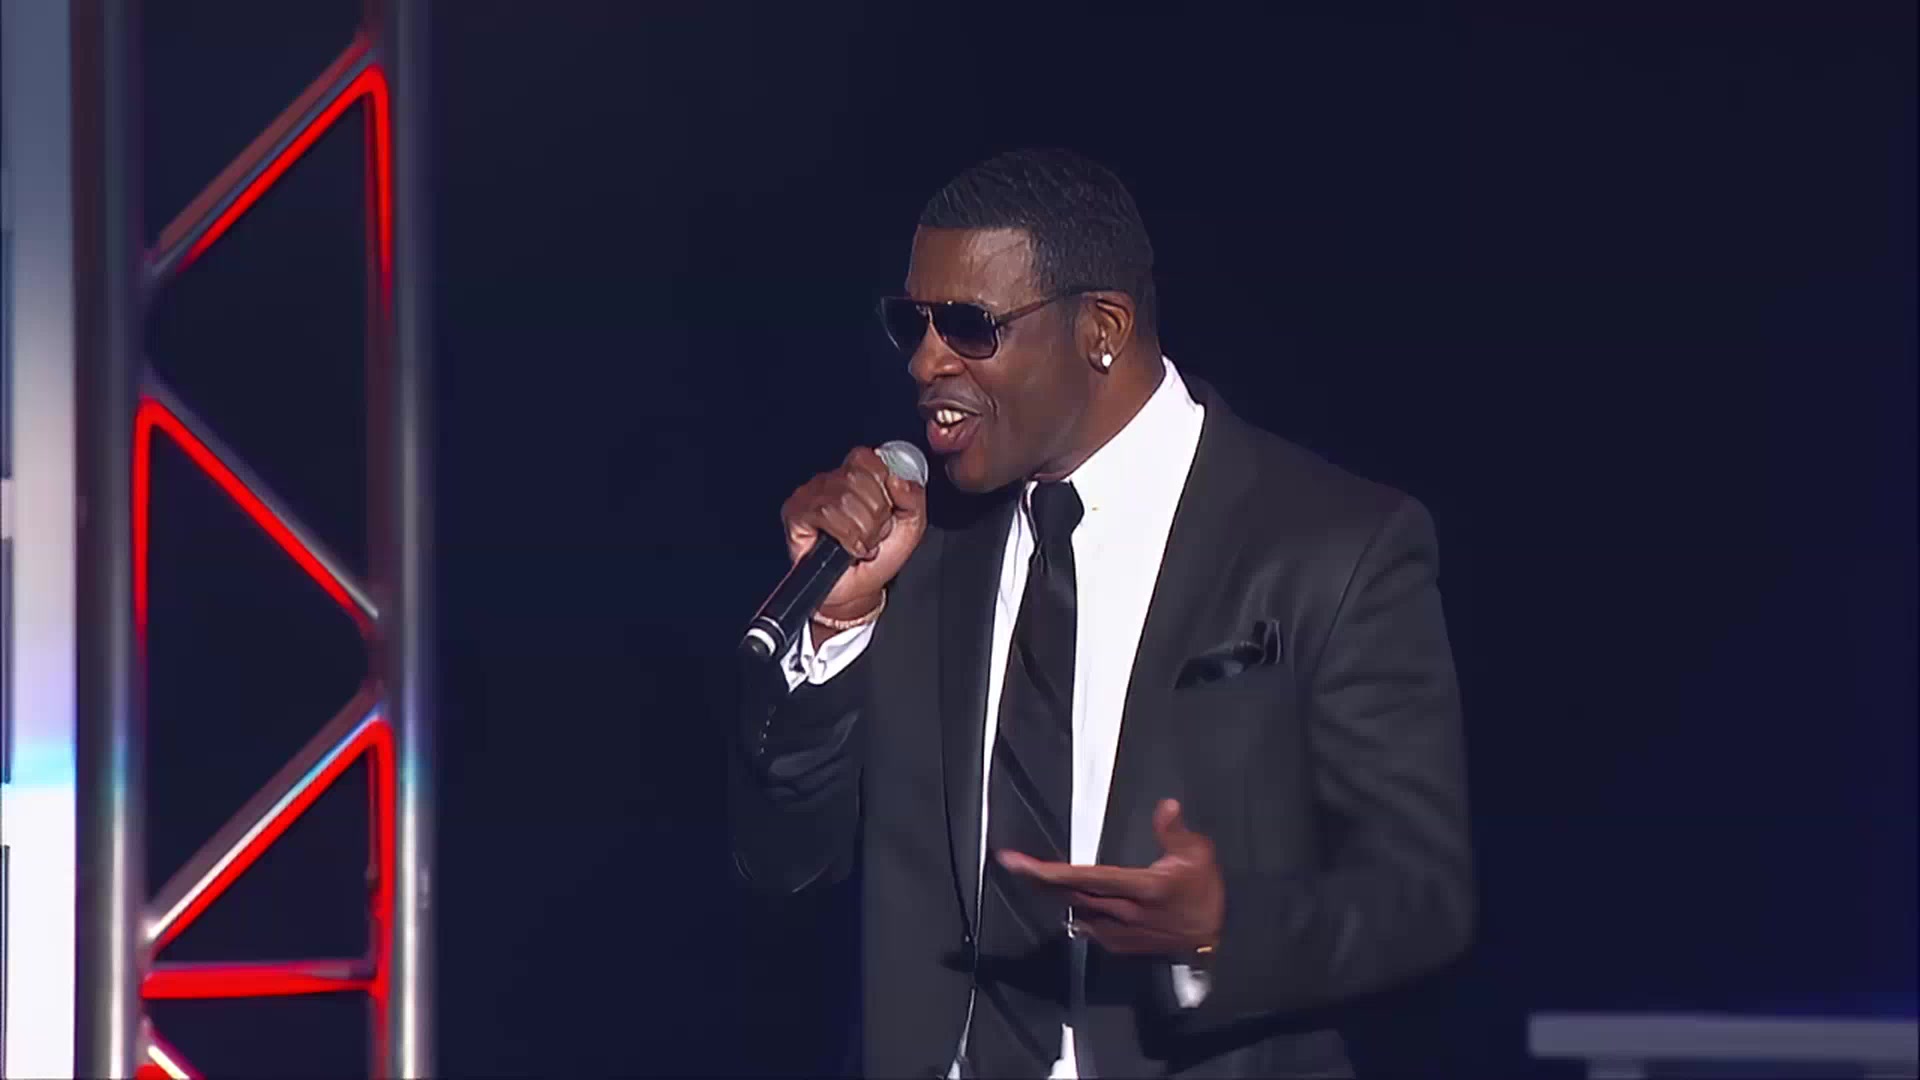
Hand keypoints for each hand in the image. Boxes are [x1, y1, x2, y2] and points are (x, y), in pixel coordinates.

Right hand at [780, 446, 927, 619]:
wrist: (857, 591)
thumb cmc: (878, 556)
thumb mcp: (911, 525)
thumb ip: (913, 497)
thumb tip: (897, 479)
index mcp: (858, 474)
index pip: (868, 458)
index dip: (883, 486)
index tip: (887, 511)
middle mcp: (832, 479)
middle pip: (858, 478)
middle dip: (875, 514)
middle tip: (874, 532)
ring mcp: (811, 494)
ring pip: (843, 498)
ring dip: (861, 529)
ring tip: (862, 542)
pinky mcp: (795, 512)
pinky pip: (824, 512)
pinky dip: (845, 535)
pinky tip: (848, 548)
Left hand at [998, 799, 1224, 959]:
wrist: (1215, 940)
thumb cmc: (1205, 895)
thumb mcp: (1198, 855)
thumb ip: (1175, 831)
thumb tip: (1166, 806)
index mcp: (1141, 887)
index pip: (1084, 877)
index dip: (1048, 870)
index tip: (1019, 862)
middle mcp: (1126, 912)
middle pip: (1072, 895)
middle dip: (1039, 880)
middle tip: (1014, 865)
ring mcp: (1121, 932)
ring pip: (1078, 911)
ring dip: (1054, 896)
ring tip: (1034, 879)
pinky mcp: (1123, 944)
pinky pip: (1090, 929)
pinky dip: (1075, 914)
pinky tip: (1067, 905)